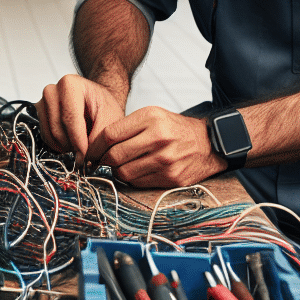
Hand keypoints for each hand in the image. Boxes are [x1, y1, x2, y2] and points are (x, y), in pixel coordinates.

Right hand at [36, 75, 125, 164]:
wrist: (97, 102)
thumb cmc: (104, 107)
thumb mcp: (110, 120)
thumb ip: (99, 139)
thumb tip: (84, 158)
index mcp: (70, 84)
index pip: (69, 119)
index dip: (78, 142)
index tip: (85, 157)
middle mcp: (52, 91)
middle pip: (57, 129)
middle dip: (73, 145)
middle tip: (87, 148)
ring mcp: (42, 103)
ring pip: (50, 136)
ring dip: (66, 146)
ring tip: (81, 141)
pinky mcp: (38, 116)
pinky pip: (46, 138)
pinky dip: (59, 145)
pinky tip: (72, 139)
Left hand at [92, 107, 226, 187]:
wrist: (208, 143)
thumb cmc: (175, 128)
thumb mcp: (153, 115)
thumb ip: (127, 126)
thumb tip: (98, 145)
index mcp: (151, 118)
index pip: (110, 134)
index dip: (95, 146)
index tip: (90, 152)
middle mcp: (158, 138)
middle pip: (114, 156)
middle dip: (103, 161)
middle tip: (100, 162)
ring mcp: (165, 160)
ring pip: (124, 173)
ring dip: (117, 172)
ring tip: (121, 165)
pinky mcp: (170, 178)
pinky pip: (139, 183)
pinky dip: (133, 179)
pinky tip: (137, 171)